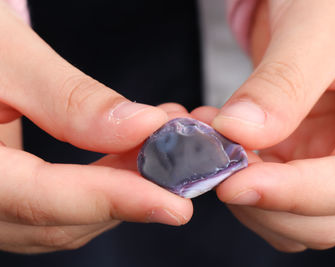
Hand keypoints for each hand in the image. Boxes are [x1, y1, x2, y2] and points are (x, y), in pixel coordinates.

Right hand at [0, 3, 191, 253]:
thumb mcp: (9, 57)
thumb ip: (69, 99)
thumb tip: (141, 128)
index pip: (39, 199)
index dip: (113, 201)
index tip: (175, 204)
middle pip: (60, 221)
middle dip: (132, 195)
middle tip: (184, 162)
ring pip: (66, 218)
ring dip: (125, 187)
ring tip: (166, 145)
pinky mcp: (9, 192)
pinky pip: (61, 203)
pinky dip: (104, 182)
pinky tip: (134, 150)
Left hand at [193, 0, 334, 251]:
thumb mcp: (320, 30)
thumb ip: (283, 84)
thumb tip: (240, 133)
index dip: (291, 194)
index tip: (234, 183)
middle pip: (319, 220)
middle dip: (263, 203)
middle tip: (218, 162)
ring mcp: (324, 159)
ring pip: (287, 216)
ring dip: (243, 195)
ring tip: (212, 144)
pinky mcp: (294, 153)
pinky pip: (262, 187)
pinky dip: (234, 177)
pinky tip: (216, 141)